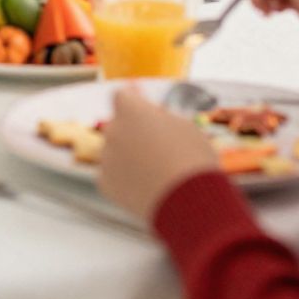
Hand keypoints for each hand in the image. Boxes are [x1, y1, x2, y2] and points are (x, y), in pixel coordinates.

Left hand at [97, 85, 221, 221]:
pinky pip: (113, 174)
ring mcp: (107, 157)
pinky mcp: (106, 183)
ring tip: (157, 170)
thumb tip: (153, 114)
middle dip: (133, 130)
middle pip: (119, 124)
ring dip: (129, 154)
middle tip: (157, 143)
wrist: (189, 203)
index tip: (140, 99)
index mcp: (131, 110)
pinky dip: (125, 178)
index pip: (122, 95)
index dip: (133, 98)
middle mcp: (113, 130)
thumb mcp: (185, 126)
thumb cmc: (192, 159)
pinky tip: (147, 185)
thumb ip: (162, 116)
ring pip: (115, 150)